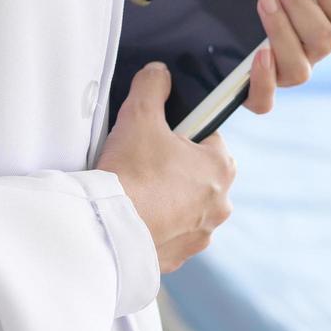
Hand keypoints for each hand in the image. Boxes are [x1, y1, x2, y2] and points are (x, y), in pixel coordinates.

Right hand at [97, 62, 235, 272]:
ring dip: (168, 200)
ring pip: (186, 207)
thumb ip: (152, 86)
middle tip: (143, 163)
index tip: (158, 137)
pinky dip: (156, 227)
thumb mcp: (139, 114)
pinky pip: (171, 235)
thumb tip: (159, 73)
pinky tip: (134, 217)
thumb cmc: (131, 172)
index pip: (209, 138)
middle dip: (175, 168)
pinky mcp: (178, 258)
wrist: (109, 230)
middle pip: (198, 175)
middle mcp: (220, 205)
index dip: (181, 133)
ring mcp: (200, 235)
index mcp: (221, 168)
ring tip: (136, 192)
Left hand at [245, 0, 330, 112]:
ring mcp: (286, 76)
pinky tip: (257, 54)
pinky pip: (265, 102)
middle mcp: (313, 56)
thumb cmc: (277, 6)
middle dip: (300, 4)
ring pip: (299, 69)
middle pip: (325, 40)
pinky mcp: (257, 94)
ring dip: (281, 31)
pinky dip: (263, 80)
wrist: (226, 34)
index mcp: (330, 29)